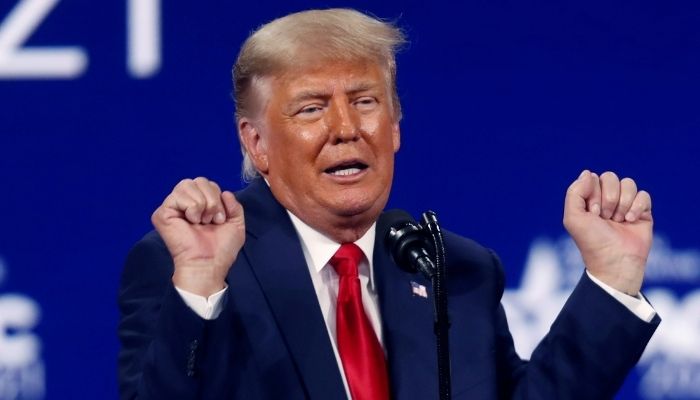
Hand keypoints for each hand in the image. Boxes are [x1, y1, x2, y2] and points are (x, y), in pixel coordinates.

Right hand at [151, 177, 244, 296]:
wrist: (209, 263)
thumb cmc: (221, 249)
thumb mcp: (236, 223)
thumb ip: (235, 205)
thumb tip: (225, 192)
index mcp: (199, 204)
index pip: (207, 183)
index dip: (218, 198)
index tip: (220, 219)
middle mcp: (185, 203)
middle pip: (199, 180)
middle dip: (212, 199)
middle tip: (211, 220)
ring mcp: (172, 208)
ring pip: (187, 184)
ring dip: (202, 204)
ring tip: (201, 222)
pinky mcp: (162, 214)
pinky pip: (177, 196)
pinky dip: (191, 207)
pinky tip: (191, 222)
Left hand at [563, 170, 652, 294]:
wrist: (615, 262)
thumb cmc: (592, 242)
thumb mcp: (573, 218)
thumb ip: (574, 192)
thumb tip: (588, 173)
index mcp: (589, 199)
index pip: (593, 178)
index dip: (593, 193)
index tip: (592, 213)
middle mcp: (606, 200)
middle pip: (610, 177)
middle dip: (608, 197)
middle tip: (605, 217)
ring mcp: (625, 205)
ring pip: (628, 183)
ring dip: (622, 202)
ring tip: (618, 220)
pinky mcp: (643, 212)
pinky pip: (644, 195)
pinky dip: (637, 207)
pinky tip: (631, 221)